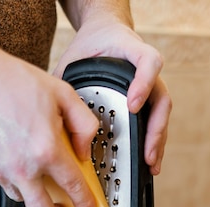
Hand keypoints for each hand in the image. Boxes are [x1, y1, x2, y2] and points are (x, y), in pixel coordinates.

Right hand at [0, 44, 99, 206]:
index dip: (85, 203)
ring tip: (39, 176)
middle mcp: (24, 167)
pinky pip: (7, 184)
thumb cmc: (11, 81)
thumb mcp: (61, 93)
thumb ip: (83, 123)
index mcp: (46, 149)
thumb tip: (84, 150)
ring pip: (23, 200)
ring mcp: (2, 171)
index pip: (73, 187)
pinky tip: (20, 160)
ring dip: (34, 194)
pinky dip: (17, 179)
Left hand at [54, 20, 171, 175]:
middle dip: (154, 129)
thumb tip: (48, 107)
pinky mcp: (148, 102)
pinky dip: (153, 144)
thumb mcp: (75, 57)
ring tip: (150, 165)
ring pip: (161, 116)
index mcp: (131, 53)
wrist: (103, 38)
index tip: (131, 106)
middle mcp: (147, 72)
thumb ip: (67, 78)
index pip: (148, 63)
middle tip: (146, 153)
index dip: (143, 84)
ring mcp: (150, 88)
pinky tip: (148, 163)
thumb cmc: (91, 47)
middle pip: (161, 100)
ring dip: (157, 142)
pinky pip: (154, 124)